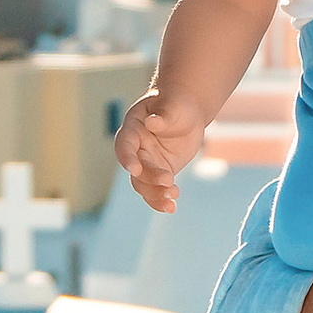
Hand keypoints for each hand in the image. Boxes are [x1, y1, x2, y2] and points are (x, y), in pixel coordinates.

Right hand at [114, 88, 206, 213]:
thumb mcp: (173, 105)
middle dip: (150, 179)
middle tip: (170, 182)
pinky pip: (155, 190)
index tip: (134, 169)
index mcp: (133, 129)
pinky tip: (171, 208)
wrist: (187, 113)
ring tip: (173, 197)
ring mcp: (147, 162)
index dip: (127, 158)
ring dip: (155, 194)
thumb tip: (152, 123)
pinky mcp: (160, 172)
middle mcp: (136, 149)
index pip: (125, 145)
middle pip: (136, 169)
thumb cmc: (177, 104)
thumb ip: (163, 115)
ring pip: (143, 184)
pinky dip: (160, 200)